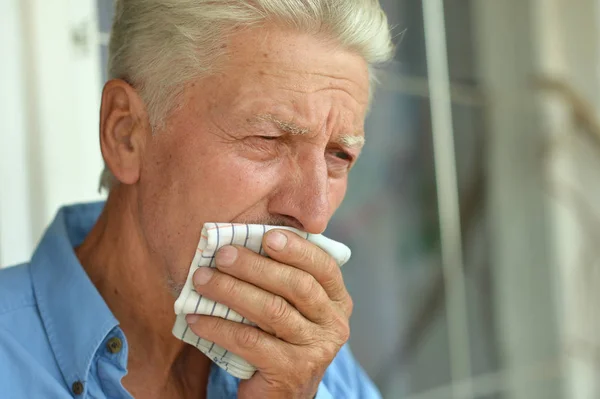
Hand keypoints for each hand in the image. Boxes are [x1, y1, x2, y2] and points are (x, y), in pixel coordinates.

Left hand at [185, 229, 352, 398]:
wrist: (281, 395)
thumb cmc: (280, 339)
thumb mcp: (292, 308)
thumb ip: (282, 278)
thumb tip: (242, 241)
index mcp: (337, 301)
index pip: (324, 267)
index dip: (297, 249)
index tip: (266, 236)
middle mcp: (334, 325)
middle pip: (296, 286)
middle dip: (256, 266)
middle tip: (223, 255)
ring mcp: (316, 350)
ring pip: (272, 311)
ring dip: (232, 291)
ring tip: (202, 280)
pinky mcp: (291, 372)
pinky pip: (250, 341)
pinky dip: (219, 327)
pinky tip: (196, 318)